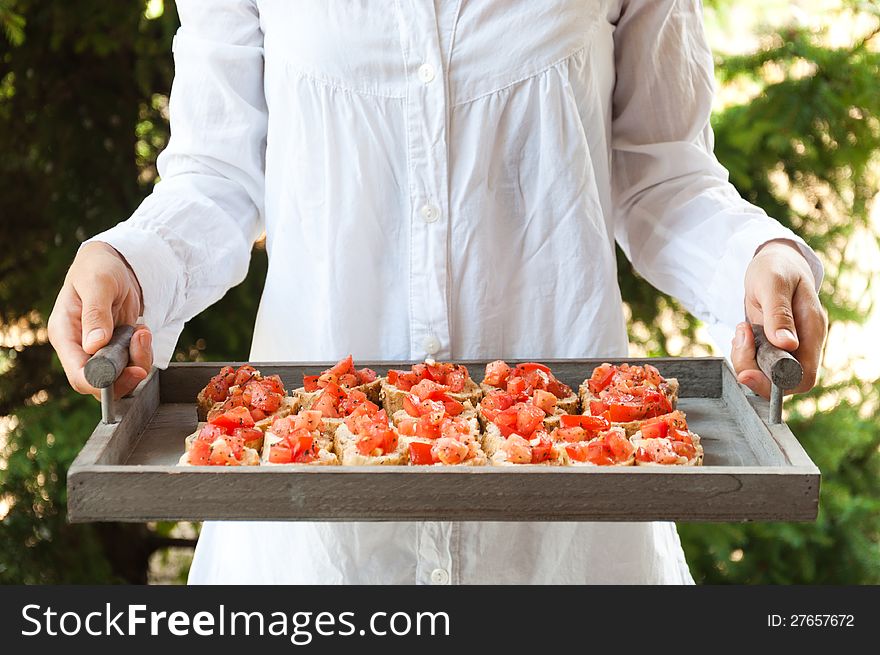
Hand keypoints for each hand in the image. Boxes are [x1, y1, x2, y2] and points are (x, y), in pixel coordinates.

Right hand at [48, 242, 153, 399]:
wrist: (115, 263)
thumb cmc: (99, 267)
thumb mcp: (97, 283)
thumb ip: (95, 313)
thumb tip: (93, 345)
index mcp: (65, 334)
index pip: (78, 375)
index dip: (103, 381)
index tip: (129, 370)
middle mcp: (79, 348)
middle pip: (101, 383)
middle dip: (127, 371)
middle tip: (142, 341)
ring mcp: (98, 350)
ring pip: (120, 376)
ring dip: (139, 358)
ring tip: (142, 330)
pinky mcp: (116, 348)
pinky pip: (132, 364)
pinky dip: (143, 352)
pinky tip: (141, 330)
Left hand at [732, 239, 826, 398]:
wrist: (773, 260)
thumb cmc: (776, 267)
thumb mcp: (774, 284)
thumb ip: (779, 313)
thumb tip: (788, 344)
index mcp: (812, 330)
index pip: (802, 377)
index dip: (777, 383)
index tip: (747, 373)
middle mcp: (803, 343)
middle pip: (782, 381)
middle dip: (753, 370)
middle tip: (739, 342)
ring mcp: (788, 346)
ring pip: (766, 373)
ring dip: (745, 359)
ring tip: (741, 330)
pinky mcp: (773, 344)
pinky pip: (757, 362)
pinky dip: (743, 353)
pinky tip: (741, 333)